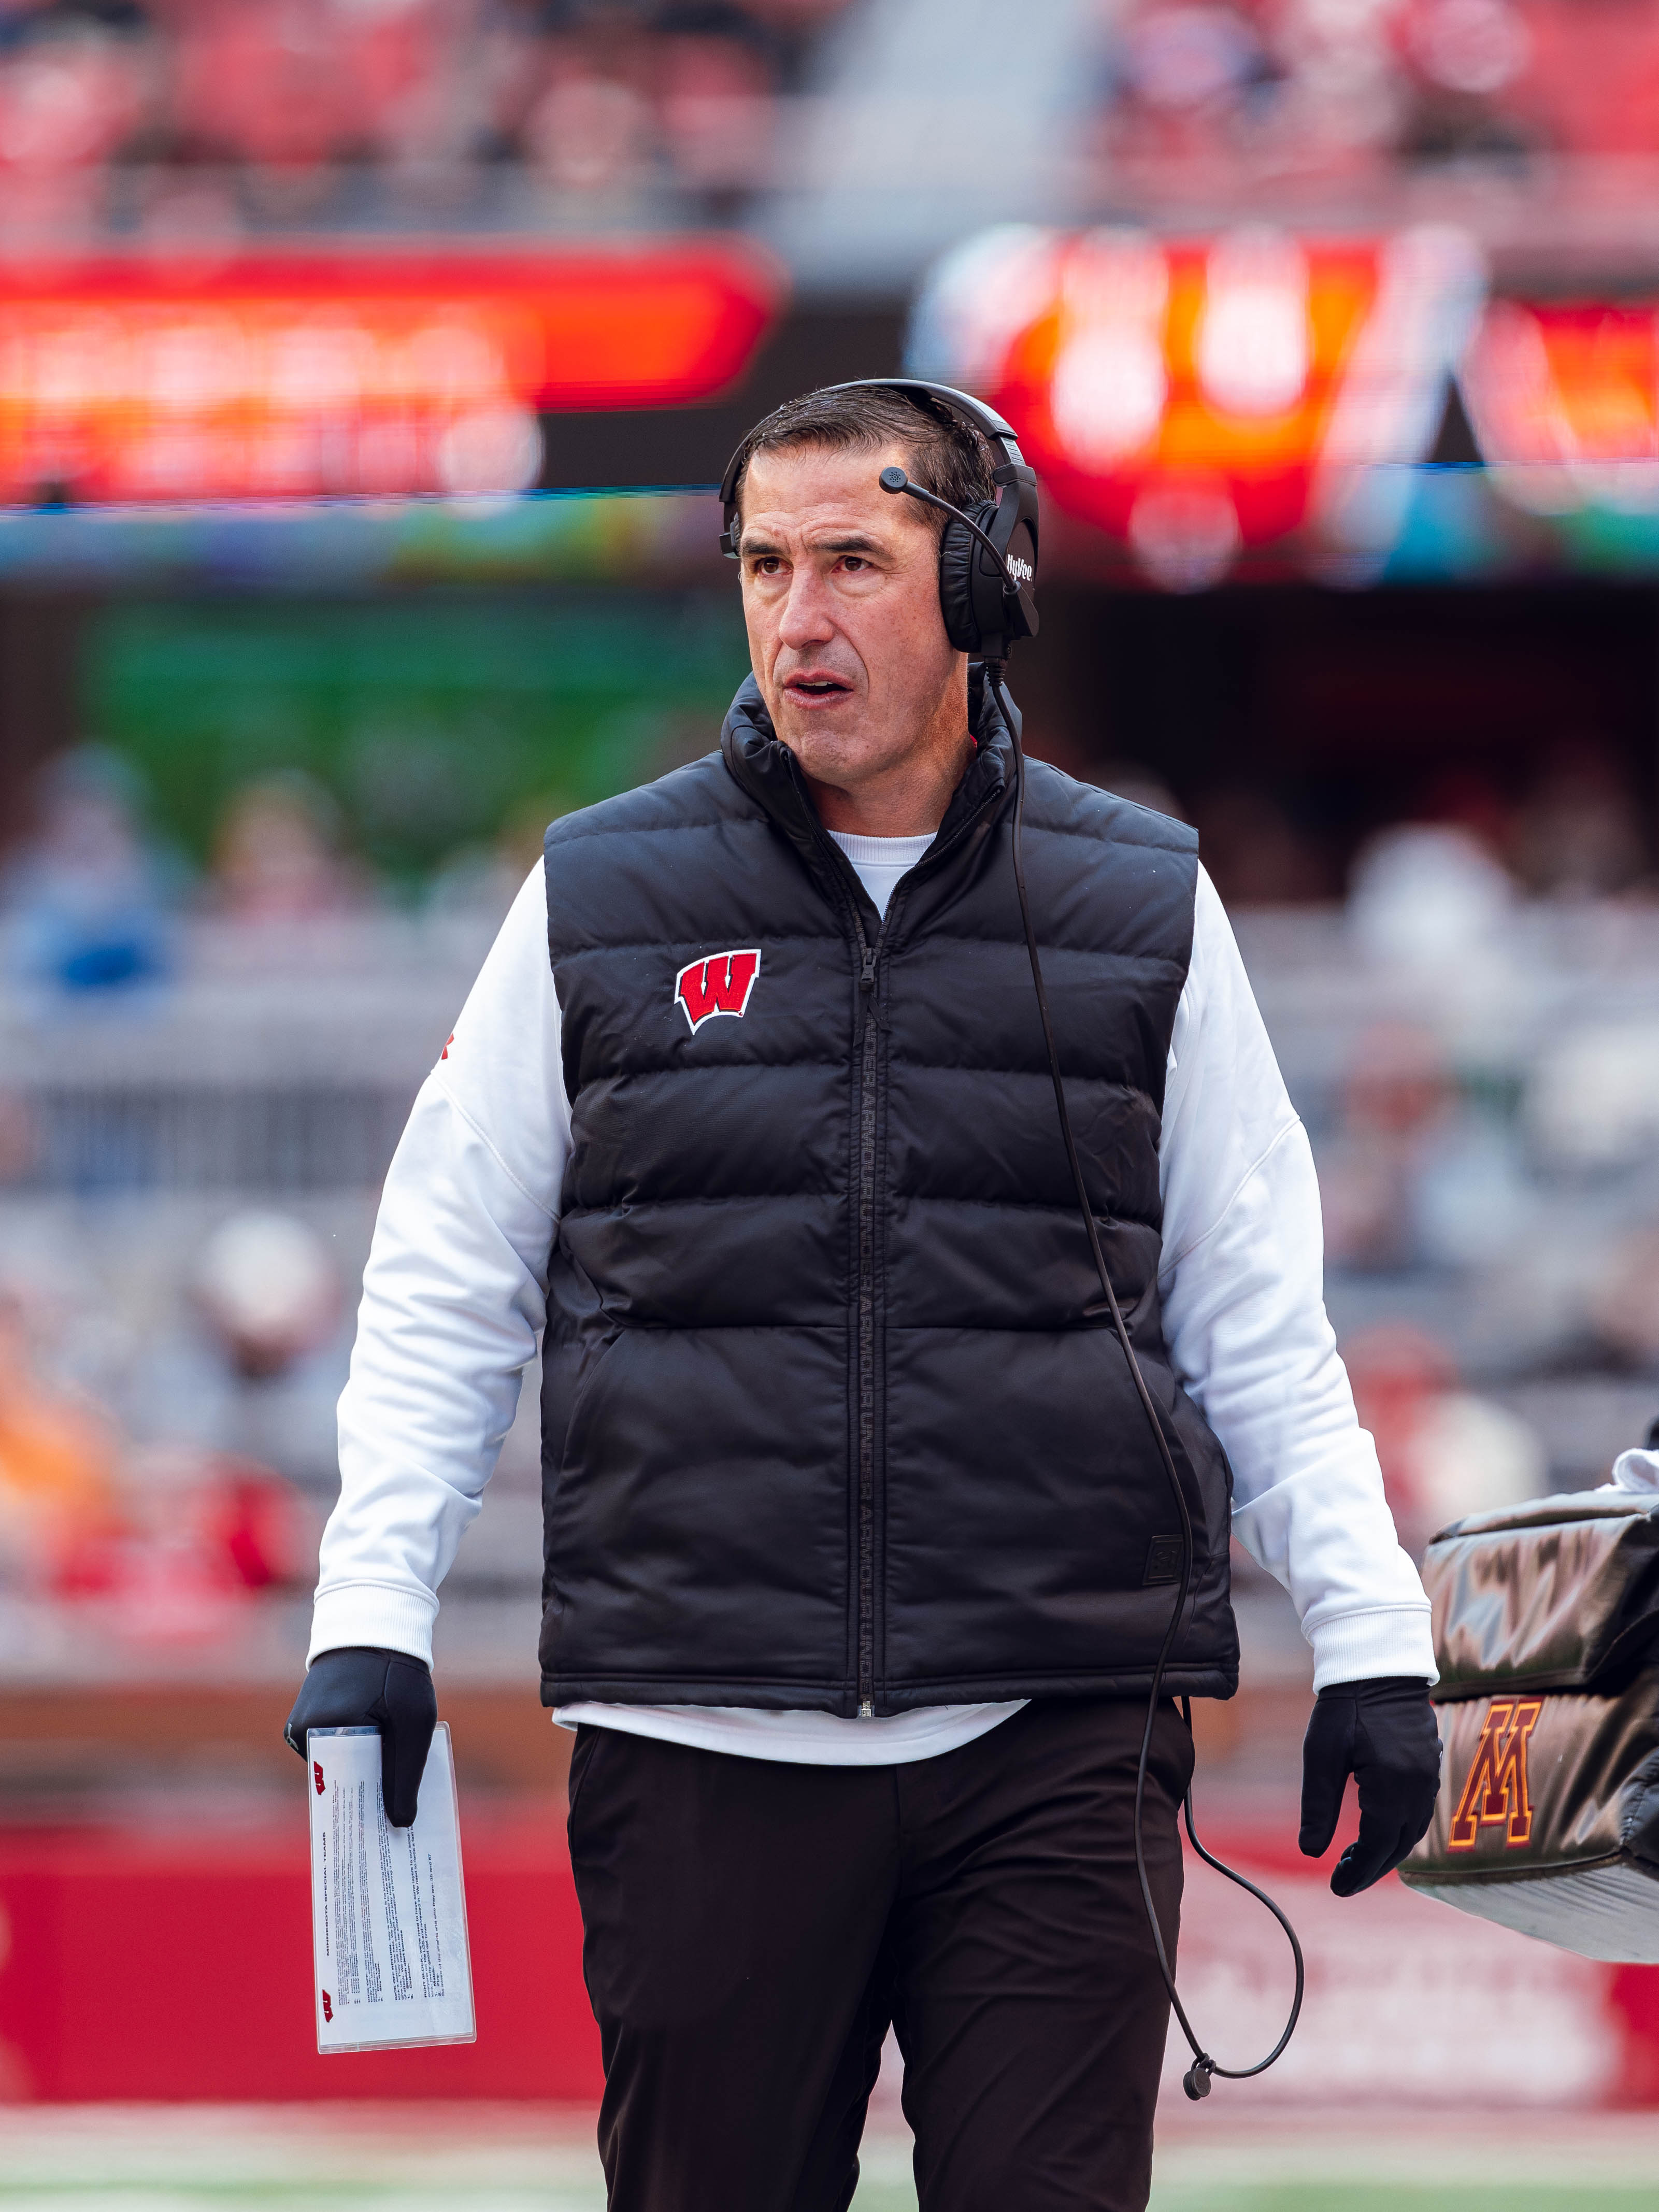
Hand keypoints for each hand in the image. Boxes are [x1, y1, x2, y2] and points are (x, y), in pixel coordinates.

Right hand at [284, 1646, 436, 1827]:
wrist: (377, 1627)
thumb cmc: (397, 1672)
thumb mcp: (412, 1721)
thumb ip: (405, 1772)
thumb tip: (401, 1823)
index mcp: (324, 1729)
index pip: (344, 1790)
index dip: (367, 1814)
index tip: (386, 1840)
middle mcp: (303, 1731)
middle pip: (341, 1781)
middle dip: (368, 1800)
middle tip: (395, 1827)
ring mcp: (301, 1726)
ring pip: (339, 1768)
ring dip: (365, 1775)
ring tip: (392, 1793)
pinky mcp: (307, 1720)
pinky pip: (333, 1751)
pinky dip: (357, 1757)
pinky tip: (380, 1763)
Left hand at [1299, 1675, 1441, 1896]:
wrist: (1378, 1664)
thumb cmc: (1344, 1707)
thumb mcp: (1322, 1755)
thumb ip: (1318, 1805)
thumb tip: (1309, 1853)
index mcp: (1393, 1786)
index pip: (1379, 1847)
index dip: (1358, 1872)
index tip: (1336, 1889)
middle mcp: (1419, 1787)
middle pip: (1400, 1845)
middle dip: (1372, 1868)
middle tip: (1343, 1879)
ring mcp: (1429, 1775)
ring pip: (1413, 1830)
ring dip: (1387, 1850)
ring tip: (1356, 1858)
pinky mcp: (1430, 1765)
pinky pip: (1419, 1810)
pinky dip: (1399, 1828)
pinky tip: (1377, 1827)